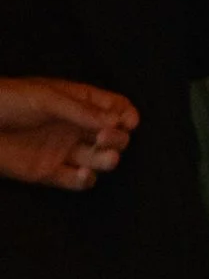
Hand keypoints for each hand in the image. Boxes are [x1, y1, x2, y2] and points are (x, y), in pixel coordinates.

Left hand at [0, 75, 136, 189]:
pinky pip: (78, 181)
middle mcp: (74, 126)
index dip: (126, 114)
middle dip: (117, 137)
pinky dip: (85, 180)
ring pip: (100, 159)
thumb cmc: (7, 101)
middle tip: (105, 136)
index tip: (127, 121)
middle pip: (113, 134)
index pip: (114, 106)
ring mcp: (64, 150)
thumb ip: (81, 111)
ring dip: (107, 159)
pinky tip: (81, 173)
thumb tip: (115, 122)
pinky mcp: (50, 172)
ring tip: (104, 157)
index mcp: (76, 101)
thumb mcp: (46, 97)